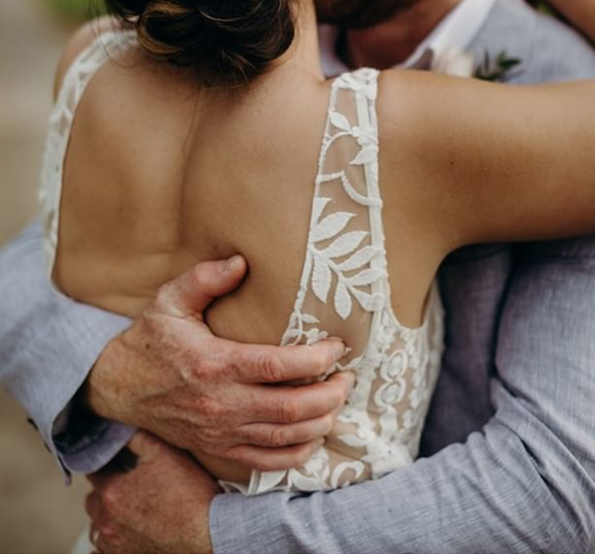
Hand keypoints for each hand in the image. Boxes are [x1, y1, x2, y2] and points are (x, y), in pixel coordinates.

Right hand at [83, 257, 351, 469]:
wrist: (118, 387)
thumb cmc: (150, 340)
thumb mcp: (169, 301)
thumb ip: (204, 278)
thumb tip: (241, 261)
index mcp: (214, 365)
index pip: (276, 367)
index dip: (314, 359)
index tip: (336, 347)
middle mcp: (220, 404)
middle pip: (289, 408)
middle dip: (328, 394)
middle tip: (347, 377)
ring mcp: (220, 432)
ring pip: (283, 438)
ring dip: (319, 422)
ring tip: (338, 402)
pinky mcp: (218, 448)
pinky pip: (265, 462)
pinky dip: (296, 454)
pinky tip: (315, 436)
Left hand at [86, 431, 216, 553]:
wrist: (208, 534)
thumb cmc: (189, 496)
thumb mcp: (163, 452)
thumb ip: (135, 437)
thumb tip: (119, 426)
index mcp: (112, 492)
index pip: (94, 470)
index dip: (106, 462)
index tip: (118, 460)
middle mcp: (107, 522)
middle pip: (94, 499)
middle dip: (106, 489)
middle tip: (127, 482)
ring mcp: (115, 546)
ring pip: (98, 526)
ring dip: (108, 515)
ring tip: (131, 507)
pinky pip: (103, 551)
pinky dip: (111, 541)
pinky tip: (128, 532)